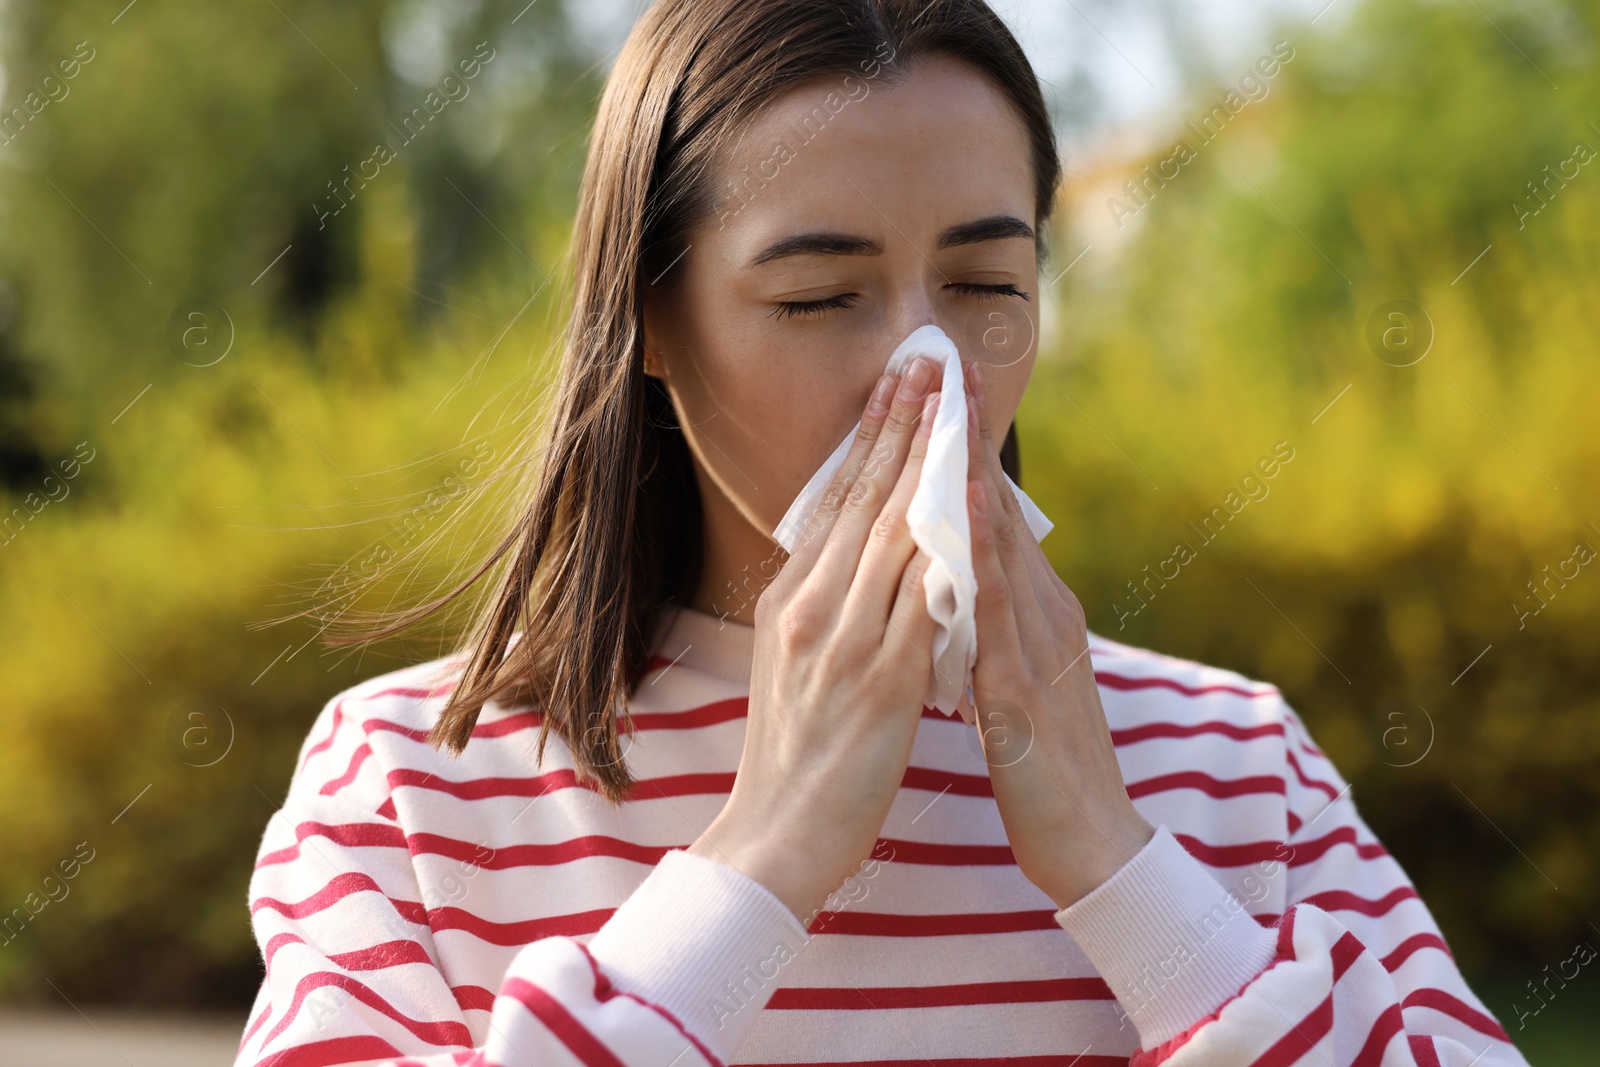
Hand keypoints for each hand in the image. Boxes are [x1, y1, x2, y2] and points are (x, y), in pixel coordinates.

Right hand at [690, 356, 943, 921]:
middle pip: (865, 498)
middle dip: (901, 425)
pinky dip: (945, 543)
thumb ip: (824, 604)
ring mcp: (845, 639)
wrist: (776, 835)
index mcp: (793, 600)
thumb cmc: (793, 755)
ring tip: (951, 405)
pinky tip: (968, 500)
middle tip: (927, 361)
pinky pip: (920, 594)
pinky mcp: (881, 678)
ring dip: (928, 463)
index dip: (872, 436)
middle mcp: (813, 607)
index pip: (838, 501)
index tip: (897, 382)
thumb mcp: (791, 661)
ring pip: (894, 531)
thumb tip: (851, 553)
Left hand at [959, 360, 1155, 909]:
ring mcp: (1037, 648)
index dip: (963, 450)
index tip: (938, 387)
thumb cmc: (1047, 762)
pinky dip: (977, 566)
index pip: (993, 514)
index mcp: (1037, 609)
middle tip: (942, 364)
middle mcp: (1044, 613)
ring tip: (947, 414)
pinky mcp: (1023, 695)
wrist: (1093, 843)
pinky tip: (956, 528)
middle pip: (999, 511)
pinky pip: (995, 619)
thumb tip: (961, 570)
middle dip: (967, 438)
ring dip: (971, 479)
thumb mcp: (1016, 673)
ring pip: (999, 548)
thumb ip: (994, 619)